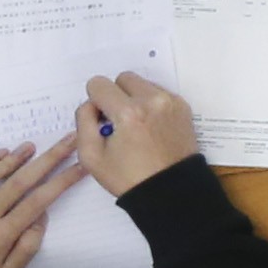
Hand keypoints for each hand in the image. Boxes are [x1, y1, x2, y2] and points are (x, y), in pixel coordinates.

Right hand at [70, 72, 201, 196]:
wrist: (169, 188)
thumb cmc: (129, 177)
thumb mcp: (91, 156)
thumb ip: (84, 122)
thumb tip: (91, 104)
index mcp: (129, 112)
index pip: (99, 84)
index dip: (94, 100)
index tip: (100, 118)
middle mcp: (153, 100)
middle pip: (123, 78)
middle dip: (115, 95)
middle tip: (116, 121)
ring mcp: (171, 101)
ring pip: (142, 83)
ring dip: (133, 98)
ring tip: (134, 126)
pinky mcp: (182, 106)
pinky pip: (159, 93)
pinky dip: (150, 103)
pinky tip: (148, 126)